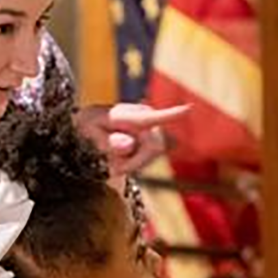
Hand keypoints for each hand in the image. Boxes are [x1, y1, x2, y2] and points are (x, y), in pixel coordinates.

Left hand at [74, 103, 190, 174]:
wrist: (90, 121)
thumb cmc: (88, 124)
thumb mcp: (89, 131)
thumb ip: (106, 140)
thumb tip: (129, 145)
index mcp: (128, 115)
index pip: (151, 118)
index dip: (171, 115)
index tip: (189, 108)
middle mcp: (145, 116)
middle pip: (155, 147)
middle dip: (137, 162)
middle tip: (114, 169)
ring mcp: (151, 125)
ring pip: (154, 155)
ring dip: (135, 163)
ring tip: (114, 161)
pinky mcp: (153, 135)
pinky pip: (151, 157)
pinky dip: (137, 162)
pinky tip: (123, 159)